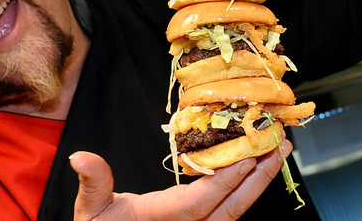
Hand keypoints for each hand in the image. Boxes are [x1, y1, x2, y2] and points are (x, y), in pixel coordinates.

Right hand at [69, 138, 292, 220]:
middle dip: (257, 179)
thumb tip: (82, 157)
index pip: (201, 203)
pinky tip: (255, 172)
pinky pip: (227, 213)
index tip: (248, 155)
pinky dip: (244, 192)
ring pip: (234, 213)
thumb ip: (93, 183)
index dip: (225, 180)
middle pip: (231, 210)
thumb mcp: (90, 211)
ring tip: (276, 154)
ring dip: (257, 184)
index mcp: (162, 220)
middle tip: (278, 147)